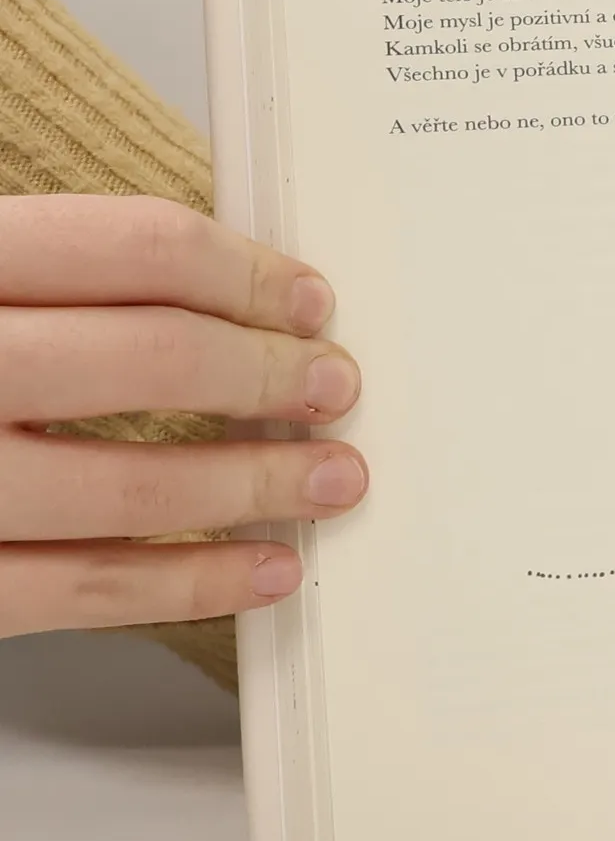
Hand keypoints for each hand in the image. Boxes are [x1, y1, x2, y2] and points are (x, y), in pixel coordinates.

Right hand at [0, 195, 365, 636]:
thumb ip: (51, 276)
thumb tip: (226, 291)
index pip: (129, 247)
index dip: (244, 271)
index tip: (309, 298)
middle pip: (145, 358)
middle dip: (267, 375)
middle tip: (337, 385)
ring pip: (127, 488)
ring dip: (254, 485)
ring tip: (332, 478)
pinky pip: (80, 593)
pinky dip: (193, 584)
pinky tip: (266, 568)